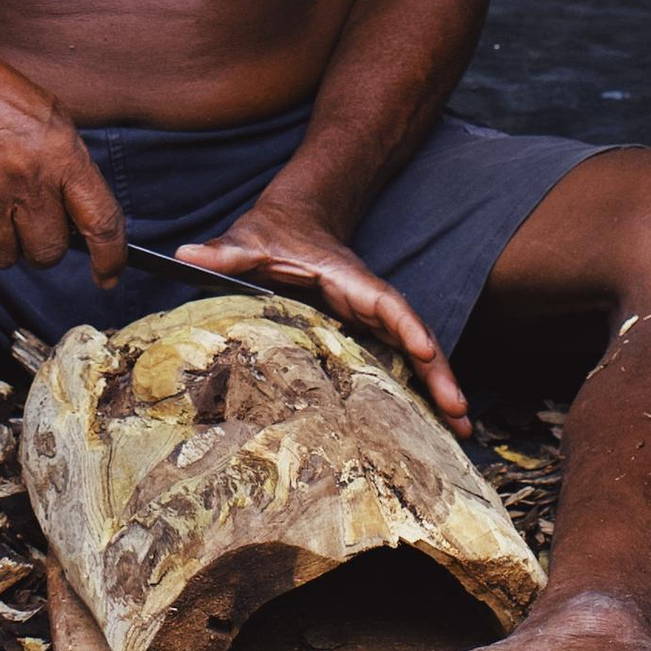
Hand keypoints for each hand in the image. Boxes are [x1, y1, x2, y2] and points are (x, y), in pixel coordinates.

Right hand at [0, 50, 125, 276]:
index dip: (109, 258)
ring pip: (3, 257)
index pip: (101, 221)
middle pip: (48, 252)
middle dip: (39, 247)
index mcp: (64, 156)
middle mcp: (29, 177)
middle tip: (26, 223)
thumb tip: (85, 222)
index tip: (107, 276)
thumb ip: (71, 169)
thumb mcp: (52, 121)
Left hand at [174, 193, 466, 425]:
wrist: (295, 221)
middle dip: (439, 372)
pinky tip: (435, 423)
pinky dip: (419, 389)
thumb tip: (188, 254)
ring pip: (413, 354)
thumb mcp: (248, 239)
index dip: (406, 325)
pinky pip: (398, 362)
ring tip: (463, 429)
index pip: (384, 302)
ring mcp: (372, 319)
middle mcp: (368, 302)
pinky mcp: (367, 334)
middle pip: (413, 336)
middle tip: (461, 412)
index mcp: (348, 280)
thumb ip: (224, 251)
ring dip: (439, 387)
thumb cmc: (273, 232)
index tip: (424, 349)